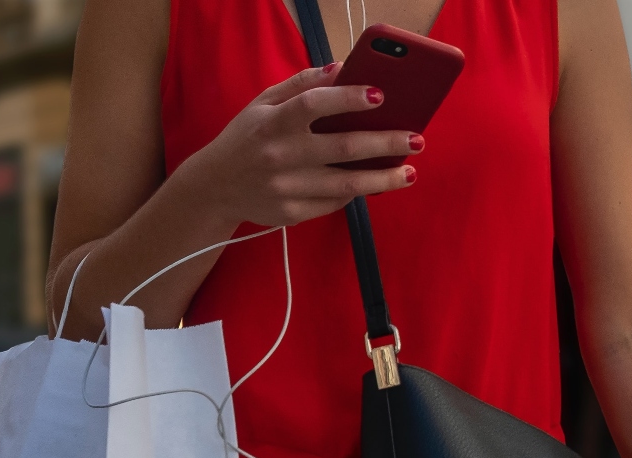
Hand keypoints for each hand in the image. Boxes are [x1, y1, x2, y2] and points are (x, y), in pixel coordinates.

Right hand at [182, 64, 420, 227]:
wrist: (215, 188)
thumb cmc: (246, 139)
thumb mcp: (263, 103)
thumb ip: (301, 86)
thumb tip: (342, 70)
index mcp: (274, 123)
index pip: (314, 105)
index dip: (348, 98)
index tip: (380, 94)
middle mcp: (281, 157)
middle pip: (343, 149)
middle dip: (384, 143)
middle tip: (416, 139)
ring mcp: (287, 189)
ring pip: (345, 186)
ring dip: (383, 180)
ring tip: (409, 173)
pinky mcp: (292, 213)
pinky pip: (333, 204)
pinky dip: (356, 194)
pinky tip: (374, 185)